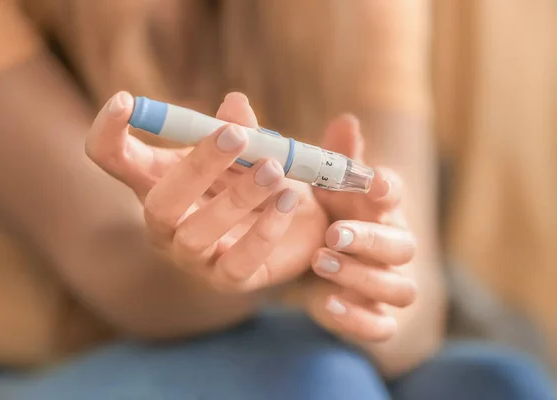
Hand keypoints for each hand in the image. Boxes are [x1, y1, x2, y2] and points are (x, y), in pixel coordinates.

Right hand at [86, 91, 326, 292]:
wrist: (300, 221)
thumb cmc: (254, 177)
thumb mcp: (247, 148)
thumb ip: (239, 127)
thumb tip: (235, 104)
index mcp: (158, 181)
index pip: (113, 159)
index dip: (108, 132)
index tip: (125, 101)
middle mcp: (166, 224)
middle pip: (158, 203)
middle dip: (197, 166)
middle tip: (235, 135)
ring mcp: (194, 257)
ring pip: (196, 235)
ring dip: (236, 198)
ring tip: (273, 169)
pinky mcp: (229, 280)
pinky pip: (239, 263)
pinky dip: (265, 231)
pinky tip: (288, 201)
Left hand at [300, 115, 416, 341]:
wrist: (319, 263)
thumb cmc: (328, 214)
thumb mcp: (324, 185)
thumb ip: (332, 157)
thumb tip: (346, 121)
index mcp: (382, 209)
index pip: (396, 194)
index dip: (388, 188)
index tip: (375, 182)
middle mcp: (393, 246)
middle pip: (403, 245)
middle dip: (369, 239)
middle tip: (333, 233)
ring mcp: (387, 284)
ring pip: (399, 289)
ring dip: (361, 276)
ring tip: (320, 261)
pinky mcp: (375, 318)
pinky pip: (381, 327)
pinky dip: (359, 320)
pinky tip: (328, 304)